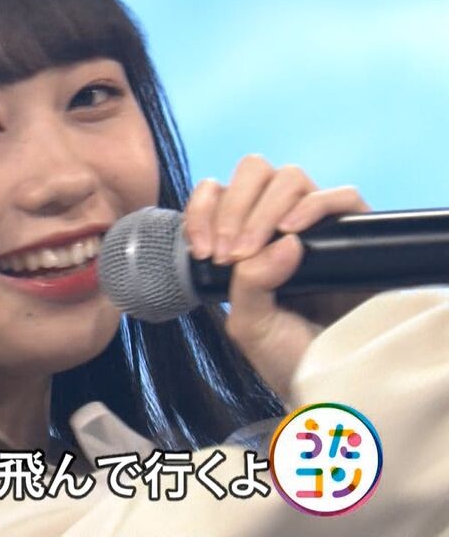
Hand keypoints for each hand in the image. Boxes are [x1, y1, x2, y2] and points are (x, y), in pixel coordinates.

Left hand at [183, 155, 371, 398]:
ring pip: (290, 178)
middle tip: (228, 254)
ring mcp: (318, 226)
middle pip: (255, 172)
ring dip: (264, 209)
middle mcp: (279, 224)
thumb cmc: (286, 355)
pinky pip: (341, 196)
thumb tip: (284, 242)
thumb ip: (248, 284)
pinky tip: (293, 234)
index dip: (203, 209)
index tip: (201, 250)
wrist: (331, 382)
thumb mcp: (249, 323)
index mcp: (244, 237)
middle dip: (232, 207)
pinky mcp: (354, 235)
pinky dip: (314, 205)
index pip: (218, 192)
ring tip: (254, 251)